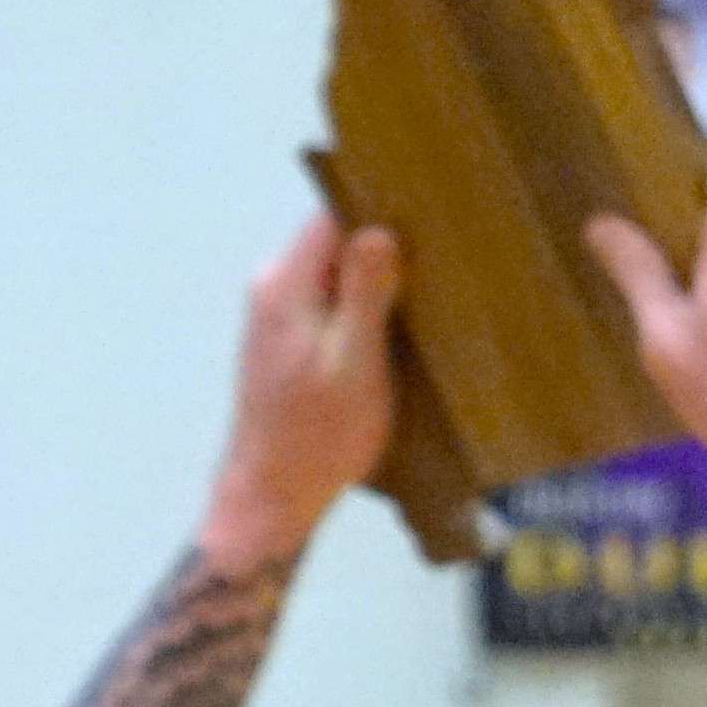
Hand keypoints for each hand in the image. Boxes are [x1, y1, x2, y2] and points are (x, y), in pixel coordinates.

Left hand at [204, 211, 403, 564]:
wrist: (270, 497)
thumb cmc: (317, 437)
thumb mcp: (354, 365)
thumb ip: (364, 296)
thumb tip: (378, 231)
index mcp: (285, 284)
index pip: (334, 215)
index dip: (380, 209)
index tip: (427, 216)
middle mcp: (272, 288)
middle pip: (334, 242)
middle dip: (382, 248)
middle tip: (437, 259)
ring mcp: (273, 315)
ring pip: (332, 275)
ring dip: (373, 283)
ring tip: (423, 295)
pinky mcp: (282, 342)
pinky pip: (326, 304)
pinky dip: (357, 310)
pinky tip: (391, 332)